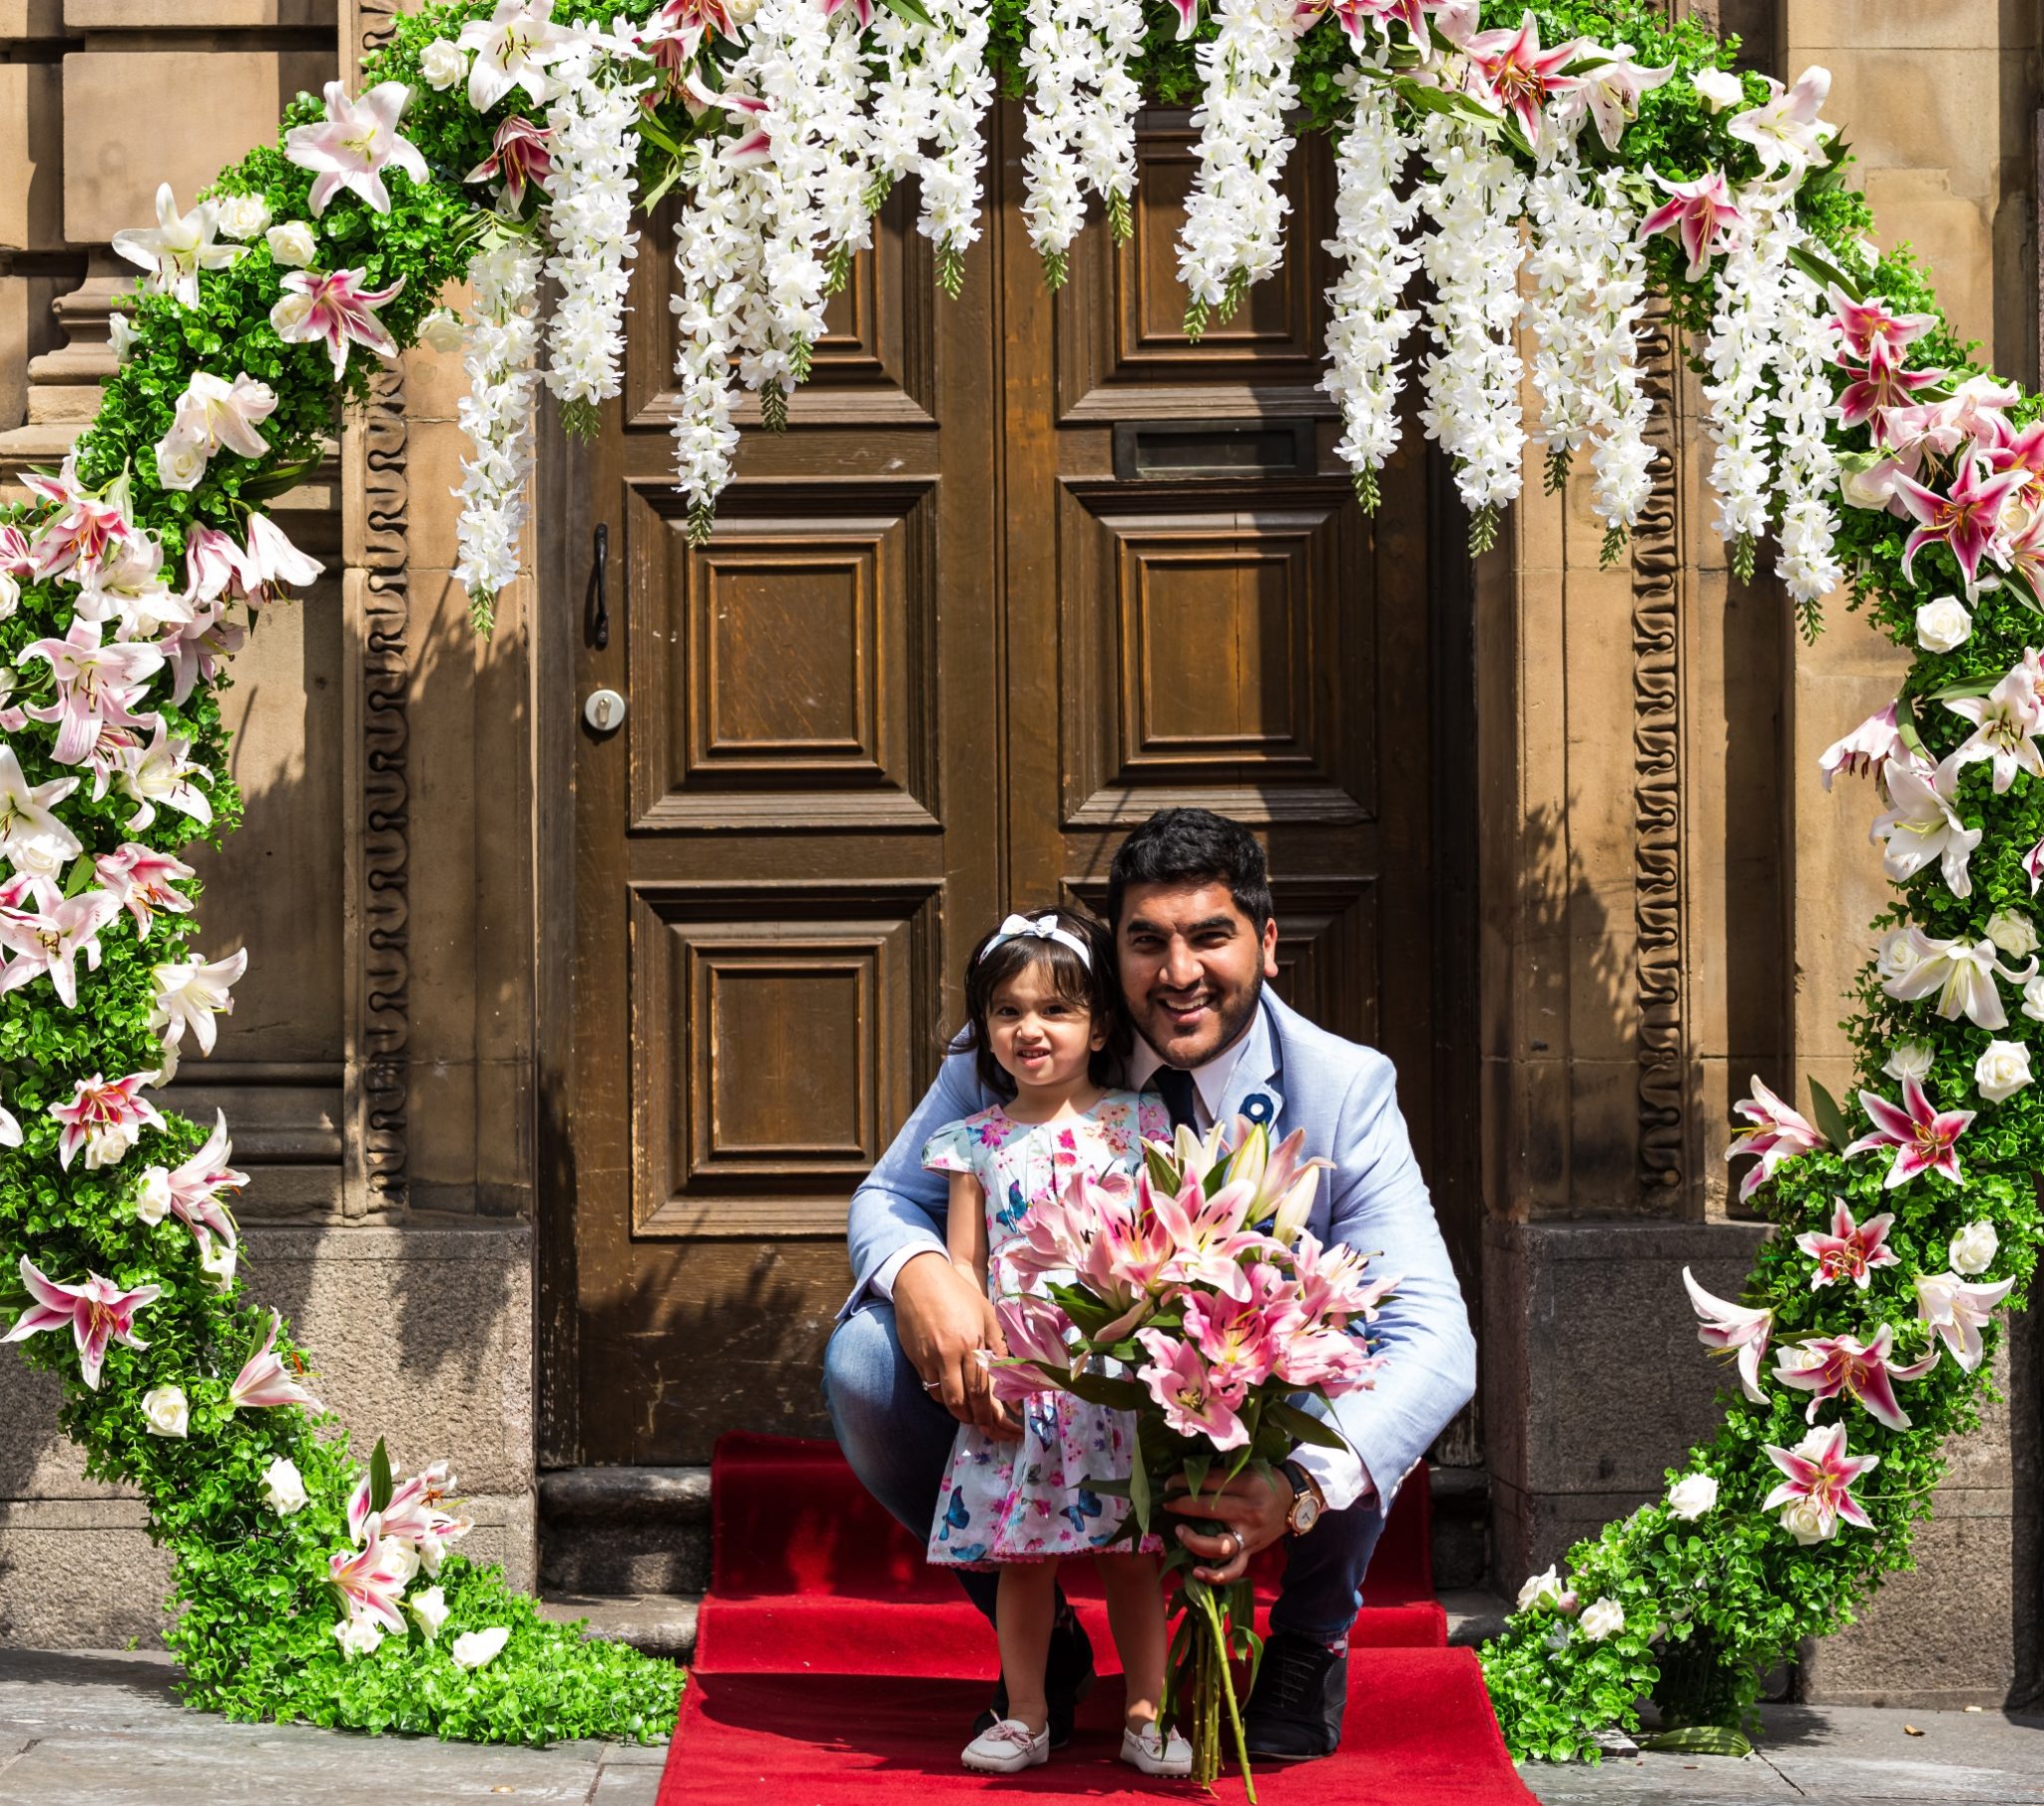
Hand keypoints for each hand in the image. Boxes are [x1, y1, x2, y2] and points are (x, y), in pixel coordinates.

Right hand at [894, 1251, 1019, 1440]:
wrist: (919, 1277)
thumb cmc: (957, 1293)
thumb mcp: (985, 1313)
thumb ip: (997, 1343)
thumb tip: (1010, 1370)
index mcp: (970, 1342)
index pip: (981, 1388)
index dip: (990, 1411)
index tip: (998, 1425)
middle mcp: (948, 1354)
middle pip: (960, 1401)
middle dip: (973, 1419)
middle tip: (983, 1427)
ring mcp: (928, 1358)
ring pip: (942, 1398)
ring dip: (956, 1411)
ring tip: (969, 1414)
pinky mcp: (914, 1358)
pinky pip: (928, 1386)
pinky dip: (940, 1396)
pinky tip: (951, 1395)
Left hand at [1162, 1468, 1293, 1583]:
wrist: (1295, 1502)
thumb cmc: (1267, 1482)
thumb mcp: (1248, 1471)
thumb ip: (1221, 1474)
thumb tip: (1187, 1475)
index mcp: (1248, 1485)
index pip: (1210, 1482)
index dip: (1184, 1482)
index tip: (1168, 1483)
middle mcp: (1249, 1512)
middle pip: (1209, 1510)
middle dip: (1182, 1506)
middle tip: (1167, 1504)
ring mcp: (1250, 1536)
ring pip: (1219, 1545)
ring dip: (1194, 1540)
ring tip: (1179, 1531)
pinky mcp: (1251, 1552)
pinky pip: (1233, 1570)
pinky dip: (1215, 1575)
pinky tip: (1196, 1572)